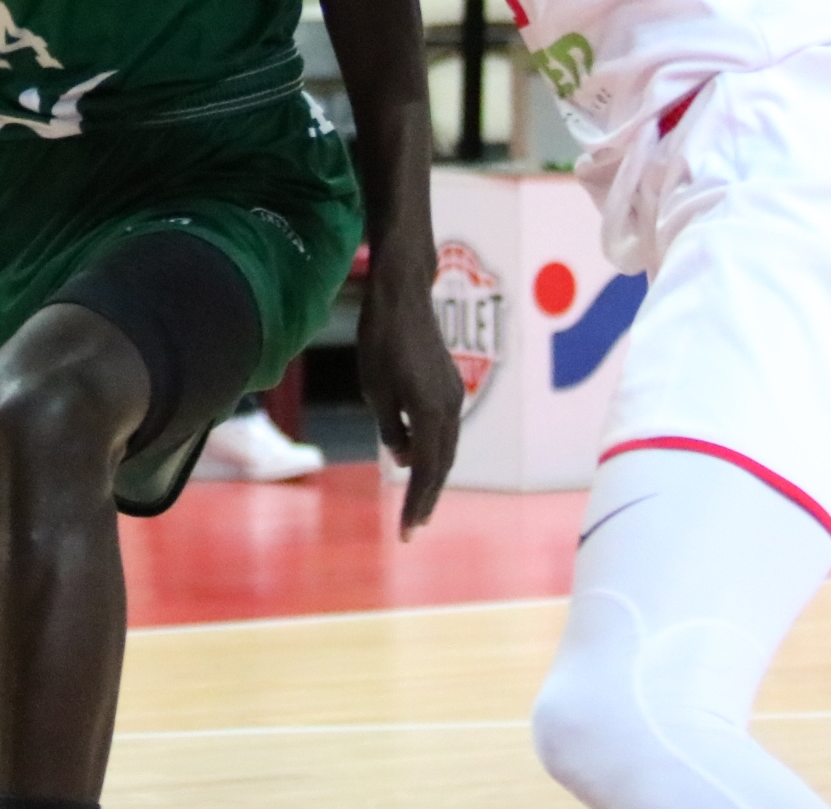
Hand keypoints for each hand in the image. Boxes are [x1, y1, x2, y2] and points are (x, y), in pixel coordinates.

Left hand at [357, 269, 464, 538]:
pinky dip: (434, 451)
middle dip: (427, 498)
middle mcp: (451, 407)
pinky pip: (445, 428)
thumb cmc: (380, 340)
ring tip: (416, 504)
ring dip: (432, 476)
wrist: (402, 295)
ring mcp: (454, 395)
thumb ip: (392, 430)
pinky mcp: (450, 384)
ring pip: (447, 447)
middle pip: (442, 465)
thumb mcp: (376, 391)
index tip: (406, 535)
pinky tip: (417, 460)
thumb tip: (405, 460)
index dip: (416, 505)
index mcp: (431, 413)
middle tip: (412, 528)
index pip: (427, 472)